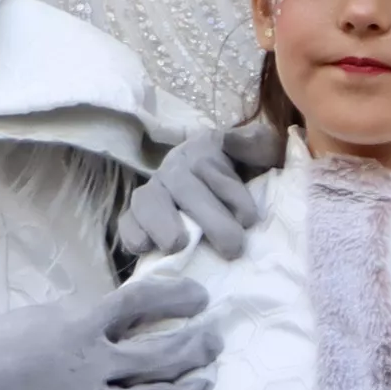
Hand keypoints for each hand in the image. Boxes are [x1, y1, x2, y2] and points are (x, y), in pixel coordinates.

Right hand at [0, 276, 218, 389]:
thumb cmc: (8, 340)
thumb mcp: (55, 313)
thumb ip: (99, 316)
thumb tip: (149, 311)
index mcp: (80, 324)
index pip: (143, 301)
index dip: (180, 296)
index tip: (201, 298)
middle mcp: (87, 365)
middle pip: (161, 356)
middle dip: (197, 347)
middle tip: (213, 342)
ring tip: (205, 385)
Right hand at [113, 121, 283, 263]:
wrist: (232, 189)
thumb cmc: (249, 174)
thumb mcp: (263, 154)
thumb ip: (257, 144)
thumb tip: (230, 141)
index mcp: (205, 148)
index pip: (210, 165)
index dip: (230, 192)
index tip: (249, 220)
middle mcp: (175, 166)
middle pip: (183, 186)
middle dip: (208, 219)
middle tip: (231, 248)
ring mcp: (154, 189)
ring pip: (148, 200)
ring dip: (162, 224)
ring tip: (178, 246)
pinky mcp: (138, 215)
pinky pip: (127, 220)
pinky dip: (132, 234)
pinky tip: (145, 248)